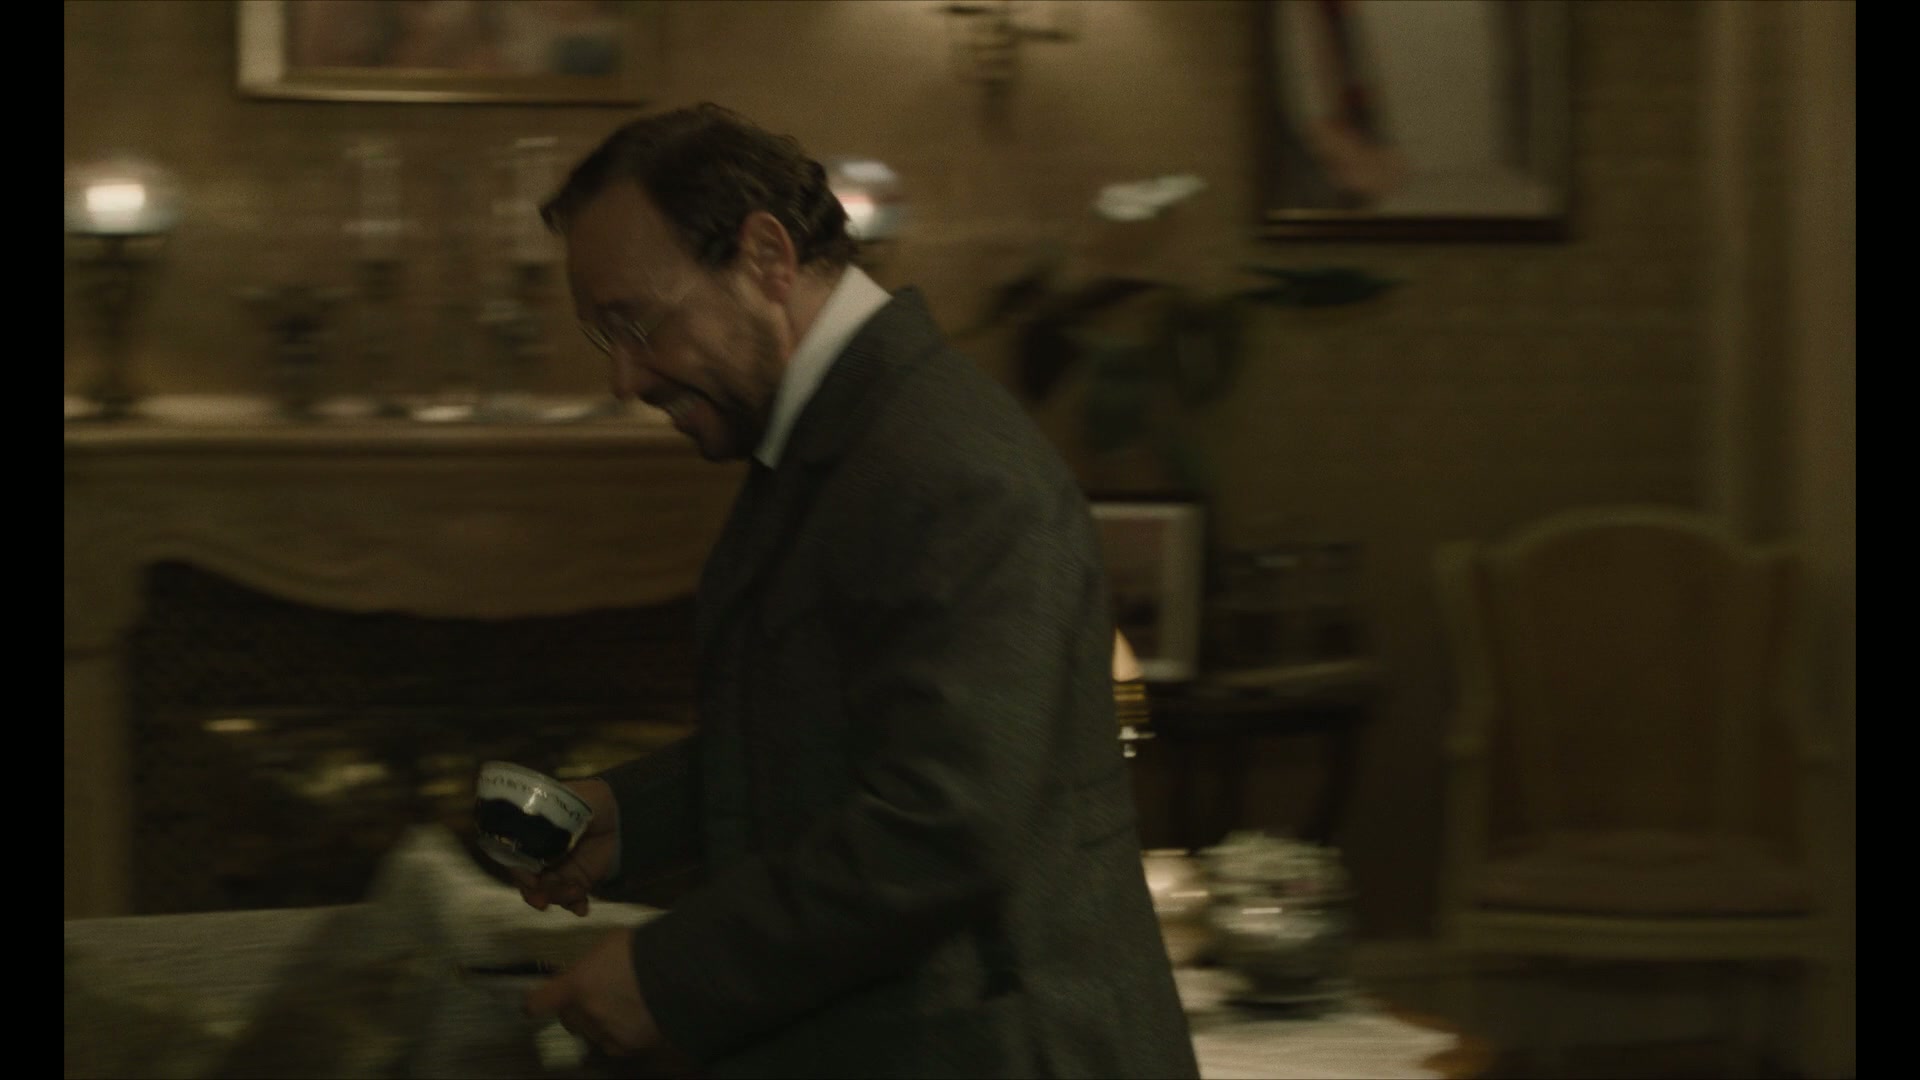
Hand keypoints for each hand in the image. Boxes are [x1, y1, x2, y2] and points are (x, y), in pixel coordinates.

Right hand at [511, 777, 618, 916]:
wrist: (620, 809)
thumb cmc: (587, 800)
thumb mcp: (564, 802)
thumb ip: (545, 818)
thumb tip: (530, 837)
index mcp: (530, 836)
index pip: (516, 859)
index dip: (520, 874)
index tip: (531, 881)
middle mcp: (540, 856)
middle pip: (530, 882)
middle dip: (536, 894)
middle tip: (543, 901)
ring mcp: (558, 871)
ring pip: (549, 892)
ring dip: (558, 898)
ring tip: (576, 893)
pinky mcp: (578, 881)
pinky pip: (571, 898)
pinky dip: (574, 905)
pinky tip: (581, 909)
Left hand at [524, 927, 661, 1057]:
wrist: (681, 973)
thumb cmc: (644, 949)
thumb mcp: (609, 944)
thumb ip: (589, 963)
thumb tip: (582, 972)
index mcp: (576, 985)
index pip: (537, 1003)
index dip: (536, 1001)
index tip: (542, 998)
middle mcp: (585, 1013)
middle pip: (567, 1018)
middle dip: (576, 1008)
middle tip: (598, 995)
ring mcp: (605, 1033)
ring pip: (591, 1032)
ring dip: (599, 1021)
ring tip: (625, 1005)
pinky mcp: (627, 1046)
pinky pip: (613, 1044)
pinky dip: (619, 1034)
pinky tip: (635, 1018)